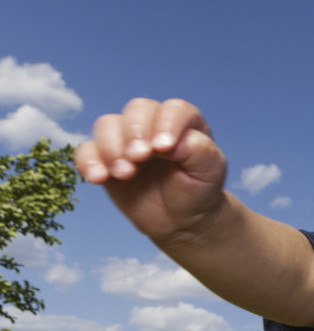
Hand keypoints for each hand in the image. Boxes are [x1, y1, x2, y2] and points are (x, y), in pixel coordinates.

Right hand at [75, 98, 227, 243]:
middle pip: (137, 109)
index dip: (166, 123)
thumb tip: (170, 142)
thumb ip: (199, 150)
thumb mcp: (210, 171)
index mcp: (185, 123)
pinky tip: (98, 178)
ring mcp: (127, 140)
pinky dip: (88, 161)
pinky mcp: (106, 159)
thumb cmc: (198, 190)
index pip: (174, 110)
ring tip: (125, 173)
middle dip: (134, 131)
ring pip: (107, 124)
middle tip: (139, 158)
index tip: (163, 148)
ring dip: (111, 147)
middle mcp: (154, 125)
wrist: (181, 220)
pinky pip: (86, 150)